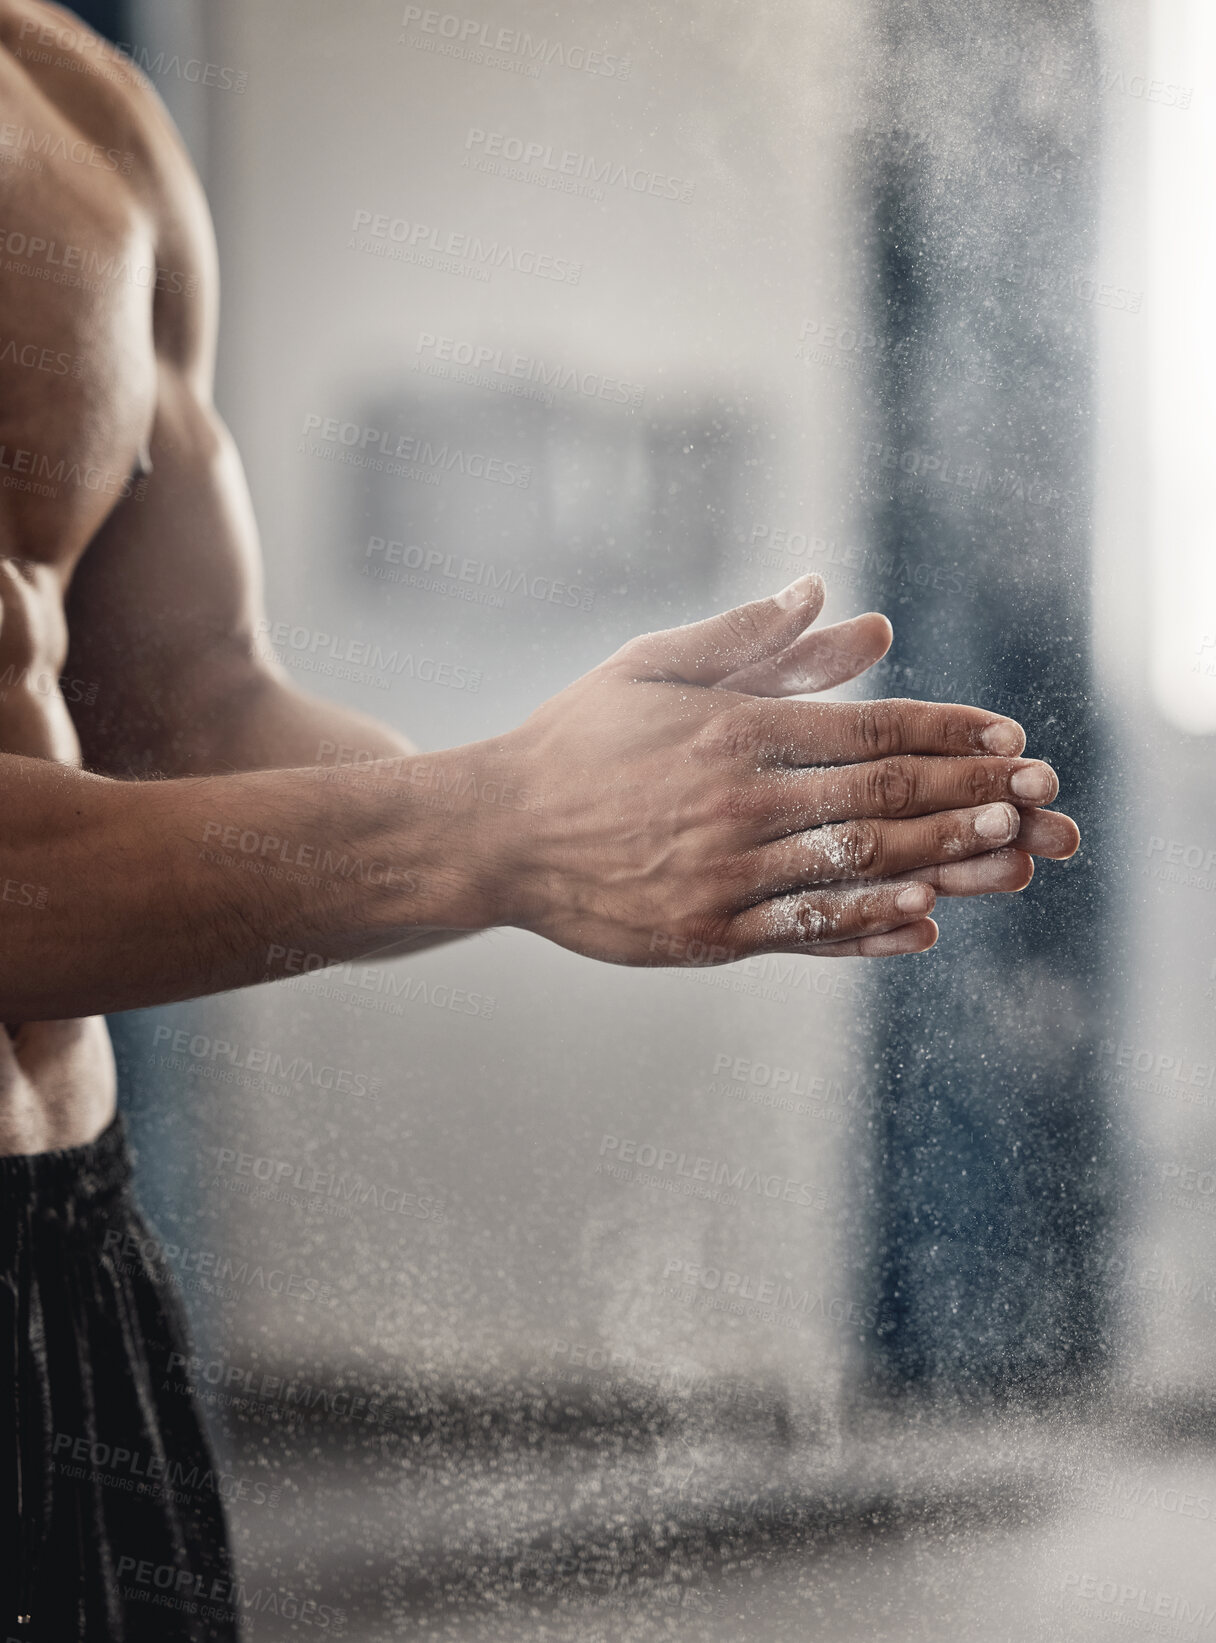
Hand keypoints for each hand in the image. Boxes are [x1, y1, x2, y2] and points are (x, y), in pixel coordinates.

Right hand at [484, 575, 1078, 964]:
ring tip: (1014, 853)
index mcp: (730, 730)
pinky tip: (923, 920)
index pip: (866, 729)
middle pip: (880, 799)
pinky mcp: (706, 935)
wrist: (495, 834)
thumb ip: (744, 638)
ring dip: (945, 860)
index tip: (1007, 736)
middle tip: (1039, 795)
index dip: (946, 733)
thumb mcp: (651, 666)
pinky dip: (868, 926)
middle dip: (969, 795)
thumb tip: (822, 590)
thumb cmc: (577, 740)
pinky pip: (804, 931)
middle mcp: (737, 802)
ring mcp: (723, 875)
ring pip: (857, 867)